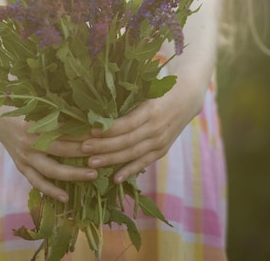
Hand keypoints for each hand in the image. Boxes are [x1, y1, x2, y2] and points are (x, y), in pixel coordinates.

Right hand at [0, 103, 97, 201]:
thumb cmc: (22, 106)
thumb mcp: (37, 103)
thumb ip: (57, 108)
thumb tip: (85, 108)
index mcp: (35, 121)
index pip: (65, 128)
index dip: (84, 130)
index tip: (102, 132)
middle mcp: (30, 140)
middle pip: (62, 148)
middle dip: (85, 152)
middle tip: (105, 154)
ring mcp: (25, 156)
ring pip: (51, 169)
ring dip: (73, 173)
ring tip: (93, 175)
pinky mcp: (21, 166)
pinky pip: (37, 182)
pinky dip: (51, 191)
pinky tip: (66, 197)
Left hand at [80, 76, 202, 183]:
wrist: (186, 98)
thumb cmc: (159, 90)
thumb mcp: (145, 90)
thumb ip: (127, 100)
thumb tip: (98, 108)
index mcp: (151, 110)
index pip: (126, 124)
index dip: (108, 130)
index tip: (89, 131)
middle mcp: (156, 128)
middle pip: (126, 141)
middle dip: (103, 147)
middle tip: (83, 149)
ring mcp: (160, 141)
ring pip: (132, 154)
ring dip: (111, 160)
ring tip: (92, 163)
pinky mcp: (162, 150)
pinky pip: (143, 162)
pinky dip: (129, 171)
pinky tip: (115, 178)